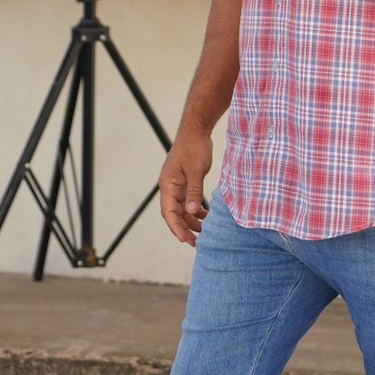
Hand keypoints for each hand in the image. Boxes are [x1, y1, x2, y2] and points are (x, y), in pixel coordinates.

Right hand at [159, 130, 213, 244]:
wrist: (196, 130)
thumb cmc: (194, 148)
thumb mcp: (195, 172)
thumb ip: (194, 192)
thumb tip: (192, 212)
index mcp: (167, 185)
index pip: (168, 212)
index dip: (176, 228)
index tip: (185, 240)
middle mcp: (170, 187)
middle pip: (174, 214)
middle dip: (184, 229)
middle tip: (196, 243)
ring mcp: (177, 185)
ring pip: (182, 209)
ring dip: (191, 221)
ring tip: (205, 232)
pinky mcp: (186, 182)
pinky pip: (189, 201)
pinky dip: (196, 210)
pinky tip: (206, 216)